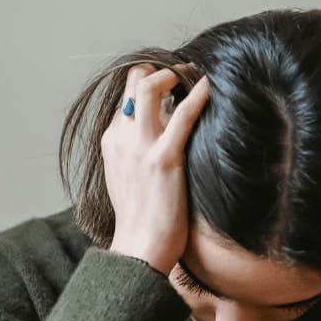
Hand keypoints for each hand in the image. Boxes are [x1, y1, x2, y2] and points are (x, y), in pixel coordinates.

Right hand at [102, 63, 210, 275]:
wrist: (140, 249)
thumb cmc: (140, 222)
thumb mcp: (126, 180)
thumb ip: (133, 155)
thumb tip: (153, 141)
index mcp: (111, 143)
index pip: (125, 98)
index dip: (146, 85)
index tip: (167, 86)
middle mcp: (121, 138)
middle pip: (133, 82)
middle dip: (157, 71)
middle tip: (180, 75)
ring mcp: (141, 147)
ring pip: (150, 87)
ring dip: (173, 75)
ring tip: (192, 76)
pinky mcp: (164, 159)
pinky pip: (183, 115)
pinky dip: (197, 95)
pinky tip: (209, 86)